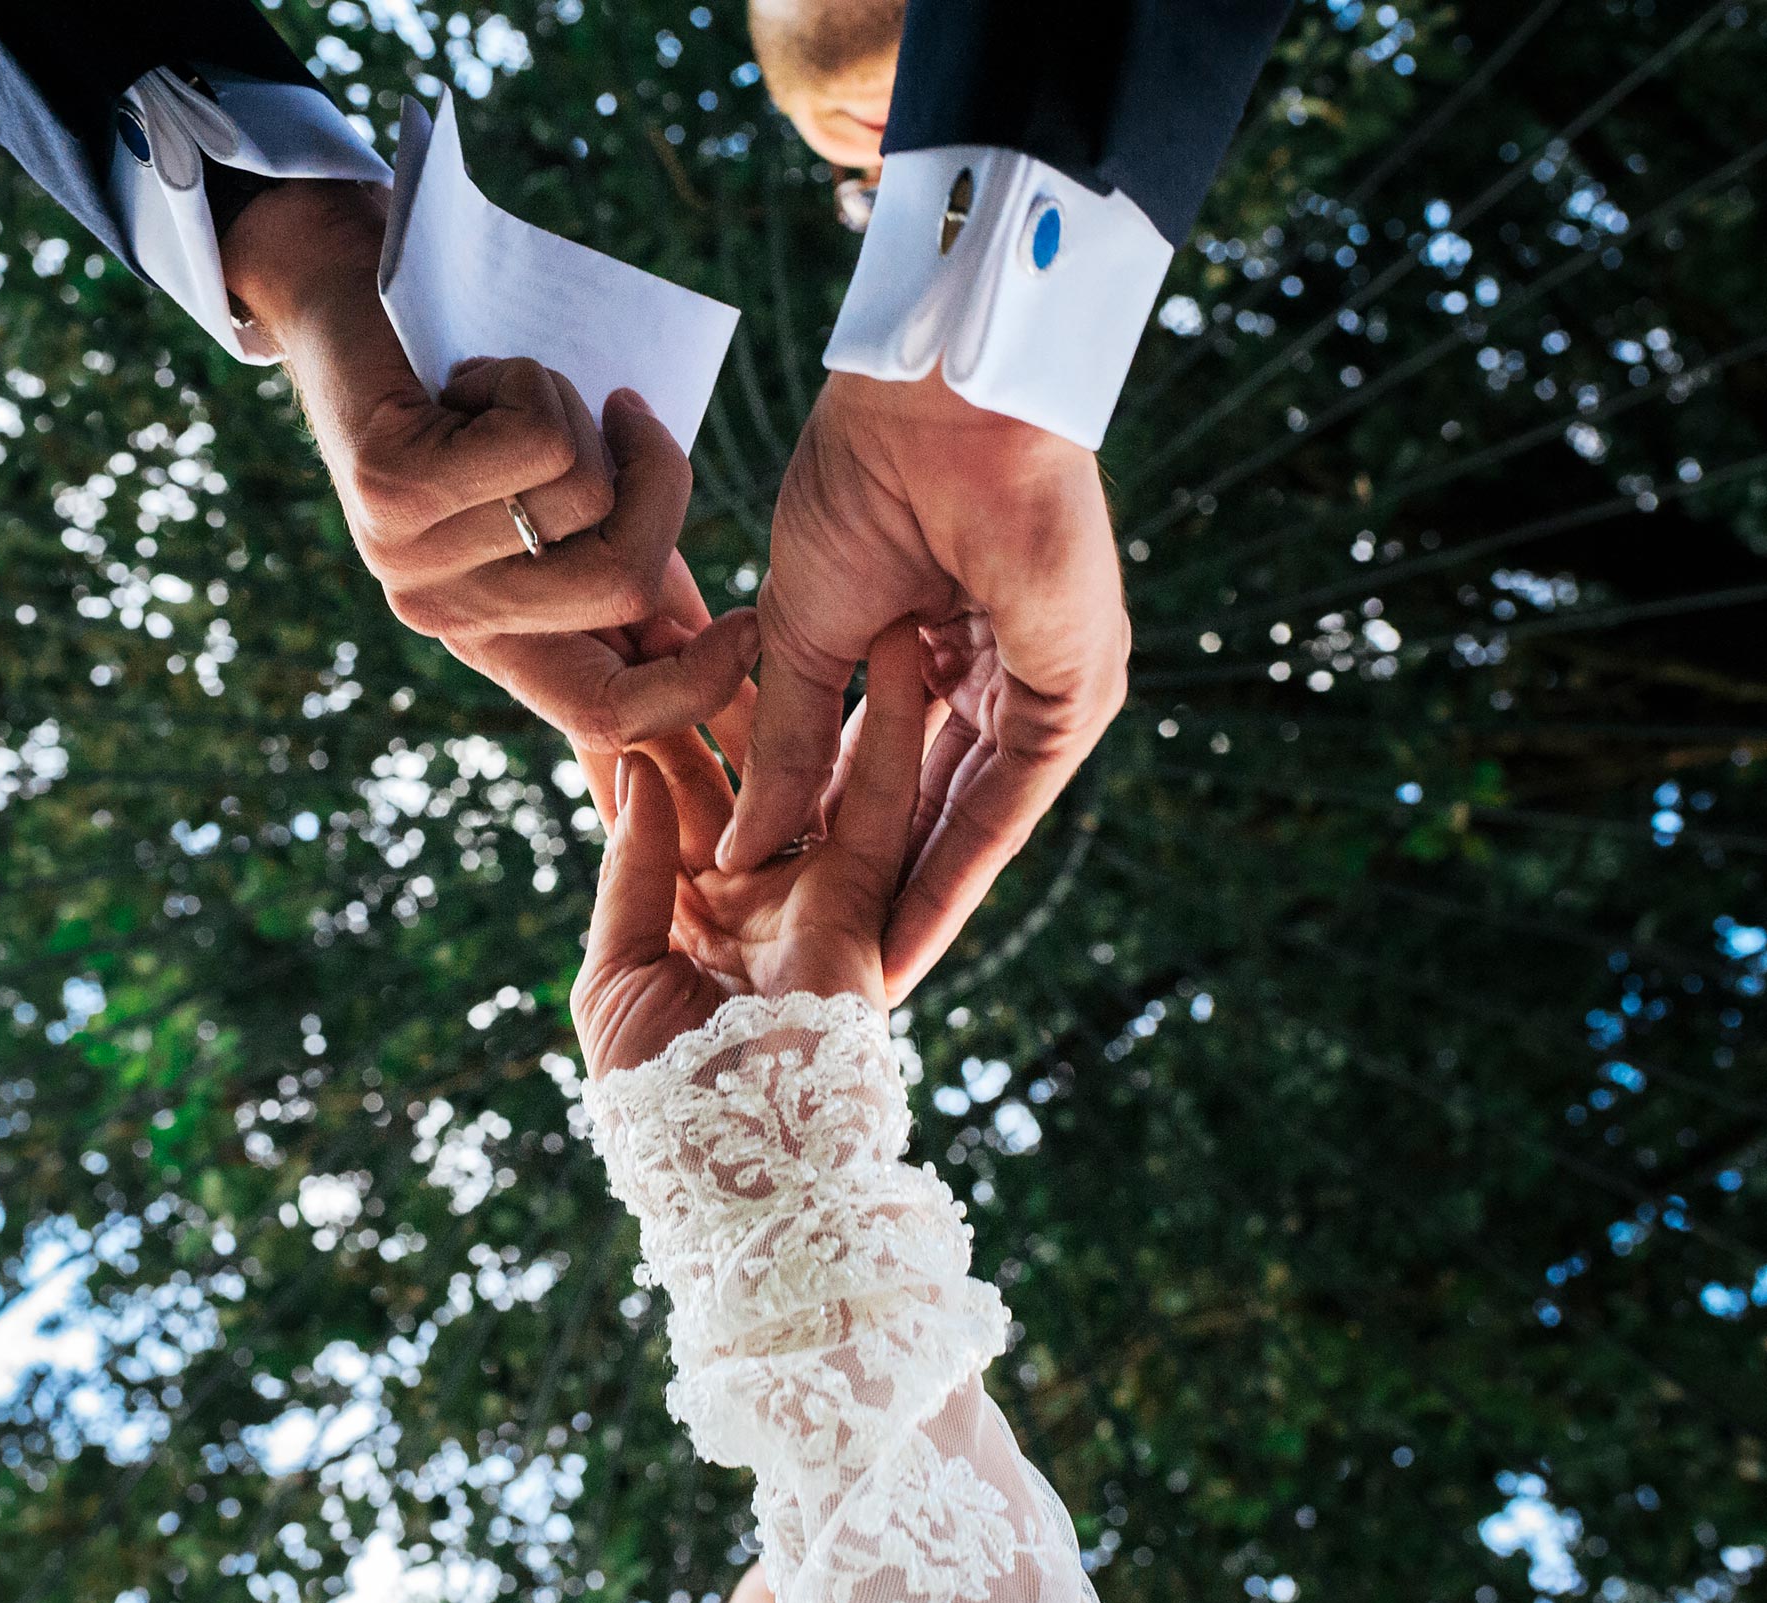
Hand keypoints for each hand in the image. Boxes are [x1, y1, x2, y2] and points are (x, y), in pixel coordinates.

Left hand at [223, 180, 757, 749]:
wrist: (346, 300)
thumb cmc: (475, 396)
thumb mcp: (563, 495)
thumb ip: (625, 556)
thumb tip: (729, 639)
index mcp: (497, 638)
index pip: (603, 716)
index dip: (693, 690)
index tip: (749, 624)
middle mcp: (450, 617)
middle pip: (624, 583)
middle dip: (660, 478)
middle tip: (626, 416)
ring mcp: (409, 560)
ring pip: (586, 496)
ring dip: (578, 410)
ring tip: (513, 388)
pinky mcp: (388, 489)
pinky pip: (538, 440)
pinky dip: (535, 379)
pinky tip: (473, 375)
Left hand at [571, 624, 928, 1077]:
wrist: (741, 1178)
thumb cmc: (662, 1102)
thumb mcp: (614, 978)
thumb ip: (630, 874)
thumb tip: (637, 773)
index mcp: (679, 908)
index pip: (652, 790)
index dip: (632, 714)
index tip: (612, 632)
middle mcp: (748, 886)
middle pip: (725, 757)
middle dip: (704, 675)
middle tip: (687, 581)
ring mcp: (806, 888)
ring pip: (807, 760)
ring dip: (804, 677)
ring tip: (799, 581)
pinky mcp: (863, 899)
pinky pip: (880, 799)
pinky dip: (890, 725)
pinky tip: (893, 647)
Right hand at [719, 370, 1128, 1001]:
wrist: (931, 404)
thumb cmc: (863, 480)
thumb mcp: (801, 634)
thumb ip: (780, 742)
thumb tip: (741, 845)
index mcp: (936, 641)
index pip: (883, 765)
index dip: (831, 838)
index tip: (776, 911)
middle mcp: (997, 672)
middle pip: (931, 806)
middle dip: (879, 892)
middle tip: (823, 976)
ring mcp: (1042, 686)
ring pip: (972, 821)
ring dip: (916, 904)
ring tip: (858, 987)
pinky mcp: (1072, 696)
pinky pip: (1009, 809)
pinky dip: (957, 877)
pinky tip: (903, 938)